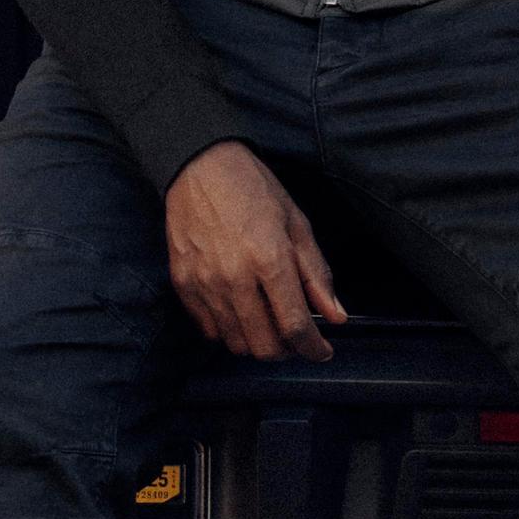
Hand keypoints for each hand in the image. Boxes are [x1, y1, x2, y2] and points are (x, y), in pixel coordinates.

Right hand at [164, 141, 344, 359]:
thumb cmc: (253, 189)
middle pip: (264, 345)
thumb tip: (335, 315)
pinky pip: (209, 329)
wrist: (200, 167)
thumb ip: (316, 274)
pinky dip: (229, 330)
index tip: (322, 351)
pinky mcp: (182, 284)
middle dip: (287, 350)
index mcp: (269, 259)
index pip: (295, 326)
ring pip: (236, 343)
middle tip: (297, 337)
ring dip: (258, 342)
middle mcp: (234, 278)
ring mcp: (205, 284)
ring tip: (269, 322)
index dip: (313, 348)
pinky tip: (241, 311)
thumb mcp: (297, 224)